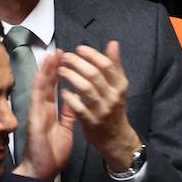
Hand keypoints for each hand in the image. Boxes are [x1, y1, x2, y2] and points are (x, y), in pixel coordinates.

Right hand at [13, 49, 75, 180]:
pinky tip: (41, 76)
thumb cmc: (51, 152)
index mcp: (50, 112)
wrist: (42, 172)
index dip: (59, 73)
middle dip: (52, 67)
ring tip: (51, 55)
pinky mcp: (34, 121)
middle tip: (58, 50)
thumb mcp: (65, 129)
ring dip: (45, 72)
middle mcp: (42, 110)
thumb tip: (74, 101)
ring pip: (41, 88)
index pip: (55, 88)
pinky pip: (37, 102)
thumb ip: (68, 115)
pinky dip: (39, 87)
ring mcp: (37, 114)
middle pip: (47, 84)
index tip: (66, 58)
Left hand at [58, 42, 142, 172]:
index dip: (92, 54)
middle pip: (95, 74)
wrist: (116, 138)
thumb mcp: (118, 86)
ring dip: (71, 77)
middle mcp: (113, 96)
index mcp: (120, 85)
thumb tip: (113, 43)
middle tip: (65, 57)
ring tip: (61, 70)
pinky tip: (62, 91)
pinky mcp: (91, 122)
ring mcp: (102, 109)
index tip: (79, 49)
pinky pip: (78, 108)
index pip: (107, 64)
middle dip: (78, 63)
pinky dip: (70, 98)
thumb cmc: (114, 108)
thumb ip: (114, 65)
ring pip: (86, 88)